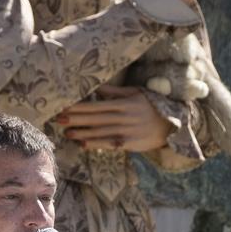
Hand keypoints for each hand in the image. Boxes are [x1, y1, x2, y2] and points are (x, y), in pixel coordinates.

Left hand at [53, 87, 171, 153]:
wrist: (172, 124)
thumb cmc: (151, 105)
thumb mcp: (135, 93)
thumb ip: (114, 92)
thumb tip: (95, 88)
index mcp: (123, 103)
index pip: (96, 105)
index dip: (79, 106)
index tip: (64, 106)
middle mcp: (123, 117)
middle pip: (95, 118)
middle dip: (76, 119)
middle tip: (58, 119)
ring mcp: (126, 131)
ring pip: (99, 132)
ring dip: (82, 133)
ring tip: (66, 133)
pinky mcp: (129, 143)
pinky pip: (109, 144)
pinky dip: (95, 144)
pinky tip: (82, 144)